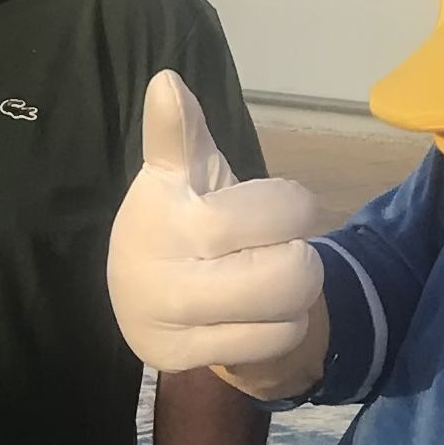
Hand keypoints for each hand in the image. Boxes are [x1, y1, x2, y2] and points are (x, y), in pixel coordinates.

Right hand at [106, 69, 326, 375]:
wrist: (144, 295)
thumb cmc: (179, 220)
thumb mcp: (181, 172)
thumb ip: (180, 133)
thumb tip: (166, 83)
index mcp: (165, 215)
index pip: (279, 211)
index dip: (293, 208)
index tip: (276, 208)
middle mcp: (161, 275)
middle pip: (290, 272)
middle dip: (299, 256)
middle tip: (277, 251)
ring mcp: (169, 323)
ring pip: (286, 311)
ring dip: (293, 295)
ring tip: (266, 283)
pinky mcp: (177, 360)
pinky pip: (271, 345)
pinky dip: (279, 328)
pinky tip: (254, 315)